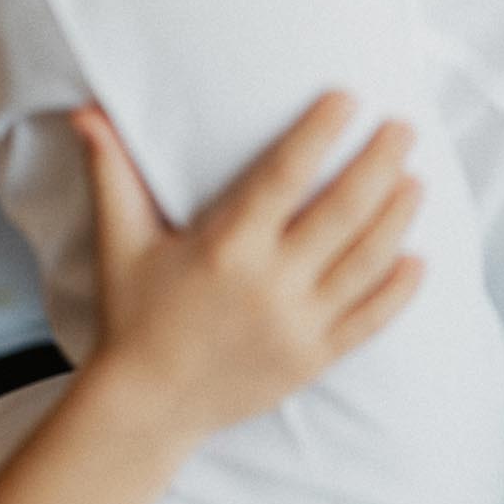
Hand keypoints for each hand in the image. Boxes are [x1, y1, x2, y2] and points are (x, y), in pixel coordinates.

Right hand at [71, 93, 424, 438]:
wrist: (149, 405)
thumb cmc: (132, 315)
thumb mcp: (119, 241)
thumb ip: (109, 172)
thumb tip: (85, 112)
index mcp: (226, 247)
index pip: (284, 176)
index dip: (319, 133)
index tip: (347, 98)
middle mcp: (270, 283)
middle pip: (342, 211)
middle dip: (379, 163)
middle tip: (403, 126)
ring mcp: (299, 324)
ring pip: (367, 261)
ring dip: (398, 216)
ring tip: (416, 179)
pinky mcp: (314, 358)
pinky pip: (371, 318)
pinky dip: (399, 289)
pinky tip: (418, 258)